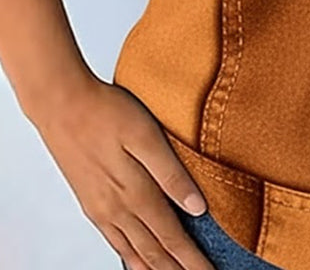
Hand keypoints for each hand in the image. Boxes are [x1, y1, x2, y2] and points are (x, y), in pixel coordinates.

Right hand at [29, 72, 215, 269]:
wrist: (61, 105)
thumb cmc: (107, 111)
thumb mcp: (147, 135)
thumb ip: (172, 173)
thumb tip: (198, 207)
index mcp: (136, 192)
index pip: (172, 237)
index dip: (192, 259)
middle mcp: (117, 209)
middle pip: (155, 251)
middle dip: (178, 268)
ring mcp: (101, 209)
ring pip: (134, 251)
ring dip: (155, 268)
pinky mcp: (90, 203)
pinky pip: (114, 241)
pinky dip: (130, 258)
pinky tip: (137, 262)